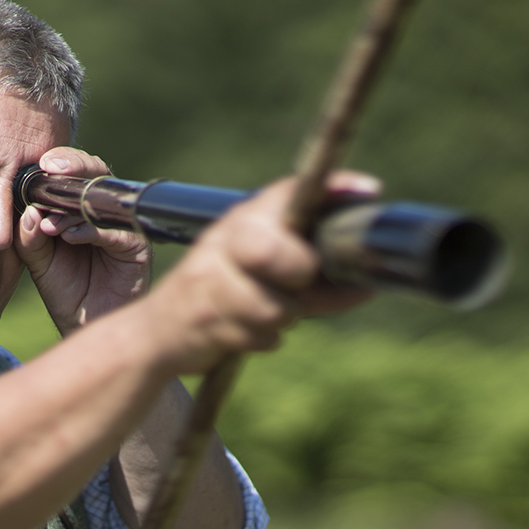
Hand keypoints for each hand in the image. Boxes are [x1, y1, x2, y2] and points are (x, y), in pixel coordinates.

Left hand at [15, 147, 153, 334]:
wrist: (86, 325)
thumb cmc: (66, 291)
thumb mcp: (39, 261)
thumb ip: (29, 237)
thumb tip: (29, 211)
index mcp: (81, 207)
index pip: (75, 174)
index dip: (61, 163)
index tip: (41, 164)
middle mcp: (106, 211)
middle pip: (96, 174)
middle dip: (73, 168)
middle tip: (50, 171)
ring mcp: (124, 226)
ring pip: (104, 200)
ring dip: (74, 208)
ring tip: (50, 225)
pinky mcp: (137, 246)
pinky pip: (116, 231)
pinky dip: (91, 231)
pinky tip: (70, 237)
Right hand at [143, 171, 380, 373]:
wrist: (158, 331)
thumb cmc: (227, 296)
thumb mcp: (267, 275)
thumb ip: (318, 279)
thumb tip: (370, 286)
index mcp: (244, 220)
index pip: (289, 194)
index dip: (330, 190)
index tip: (369, 189)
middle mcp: (223, 241)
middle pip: (274, 251)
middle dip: (299, 272)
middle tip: (297, 281)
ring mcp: (209, 280)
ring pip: (276, 306)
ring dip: (282, 318)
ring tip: (261, 312)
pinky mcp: (203, 318)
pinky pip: (261, 335)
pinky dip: (263, 339)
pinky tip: (241, 330)